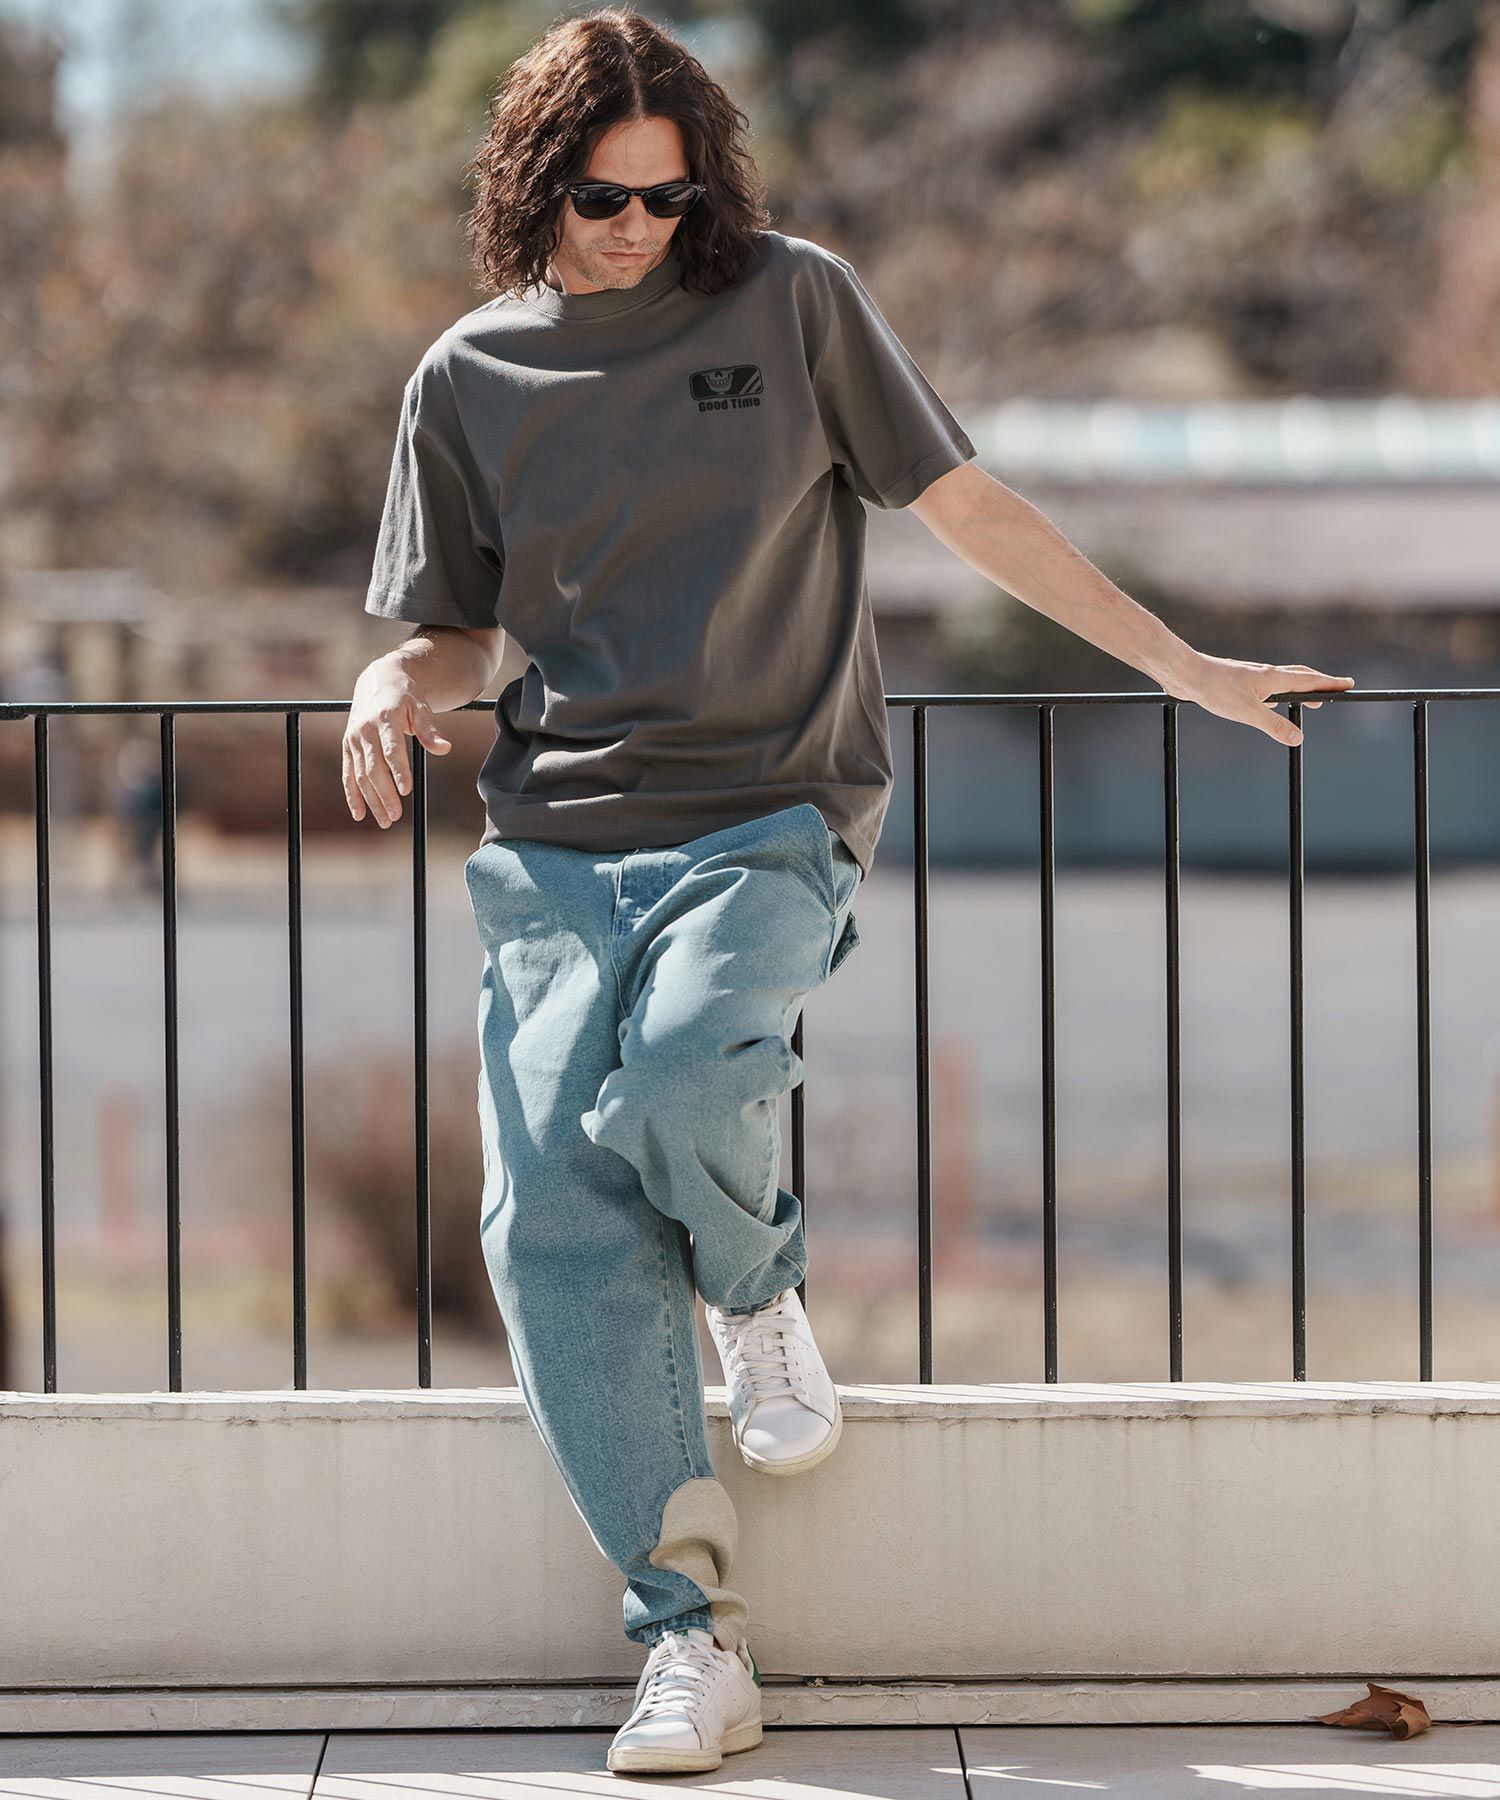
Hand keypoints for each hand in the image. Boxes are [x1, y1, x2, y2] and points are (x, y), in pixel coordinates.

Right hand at [342, 656, 452, 826]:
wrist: (378, 681)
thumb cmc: (405, 697)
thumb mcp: (420, 708)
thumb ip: (430, 730)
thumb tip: (445, 748)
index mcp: (384, 718)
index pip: (391, 749)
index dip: (398, 770)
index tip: (406, 790)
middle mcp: (364, 730)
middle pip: (373, 767)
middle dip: (384, 794)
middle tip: (396, 816)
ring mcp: (353, 739)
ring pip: (360, 775)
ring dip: (371, 800)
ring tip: (385, 821)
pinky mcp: (347, 747)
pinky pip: (348, 774)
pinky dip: (352, 795)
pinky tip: (359, 814)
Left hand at [1160, 653, 1354, 748]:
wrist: (1185, 674)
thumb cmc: (1215, 689)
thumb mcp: (1248, 712)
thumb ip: (1273, 725)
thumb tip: (1298, 738)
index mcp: (1273, 678)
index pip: (1310, 680)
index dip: (1330, 684)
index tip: (1349, 685)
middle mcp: (1265, 674)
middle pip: (1300, 677)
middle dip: (1319, 685)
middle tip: (1334, 692)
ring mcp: (1250, 677)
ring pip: (1282, 681)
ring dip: (1299, 688)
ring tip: (1307, 699)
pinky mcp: (1236, 682)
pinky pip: (1265, 687)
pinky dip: (1277, 692)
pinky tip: (1267, 701)